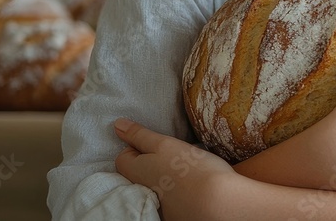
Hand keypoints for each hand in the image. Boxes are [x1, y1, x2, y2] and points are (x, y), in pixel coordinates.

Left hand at [114, 118, 238, 220]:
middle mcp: (143, 193)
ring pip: (157, 185)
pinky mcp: (176, 213)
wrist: (217, 203)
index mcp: (136, 173)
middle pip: (140, 173)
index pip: (123, 157)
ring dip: (167, 177)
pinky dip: (180, 191)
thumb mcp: (163, 144)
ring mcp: (160, 206)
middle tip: (174, 154)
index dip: (137, 146)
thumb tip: (117, 125)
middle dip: (152, 163)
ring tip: (187, 170)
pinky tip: (195, 185)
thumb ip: (140, 135)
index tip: (157, 143)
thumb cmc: (189, 168)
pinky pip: (172, 198)